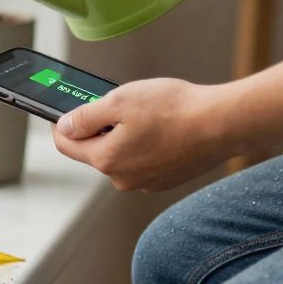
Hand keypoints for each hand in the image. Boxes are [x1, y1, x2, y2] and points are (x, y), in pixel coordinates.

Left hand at [52, 78, 236, 191]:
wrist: (221, 125)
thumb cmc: (173, 109)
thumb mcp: (119, 100)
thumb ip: (85, 116)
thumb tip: (64, 125)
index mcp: (106, 159)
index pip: (66, 145)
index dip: (60, 124)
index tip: (62, 110)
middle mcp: (122, 178)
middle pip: (95, 151)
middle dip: (98, 128)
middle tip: (113, 103)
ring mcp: (145, 183)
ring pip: (121, 156)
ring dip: (123, 136)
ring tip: (145, 113)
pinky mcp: (165, 180)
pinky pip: (143, 161)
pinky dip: (145, 145)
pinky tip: (162, 127)